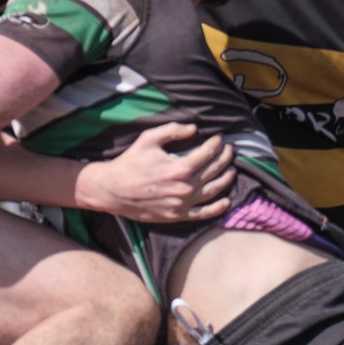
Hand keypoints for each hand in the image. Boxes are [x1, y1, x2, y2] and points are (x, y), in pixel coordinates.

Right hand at [75, 123, 235, 221]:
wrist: (112, 190)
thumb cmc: (129, 163)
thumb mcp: (148, 139)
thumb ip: (172, 130)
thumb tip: (194, 128)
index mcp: (180, 168)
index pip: (207, 154)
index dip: (216, 144)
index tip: (220, 139)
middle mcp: (185, 187)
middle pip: (213, 171)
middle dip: (224, 159)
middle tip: (229, 151)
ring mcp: (182, 204)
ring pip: (213, 191)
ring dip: (225, 180)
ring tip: (231, 170)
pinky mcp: (177, 216)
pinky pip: (203, 213)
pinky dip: (217, 208)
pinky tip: (226, 201)